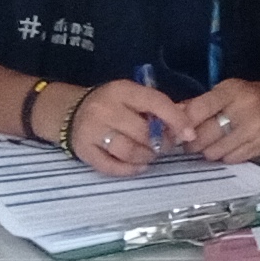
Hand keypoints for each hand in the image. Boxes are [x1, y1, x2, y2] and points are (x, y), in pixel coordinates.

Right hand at [67, 77, 191, 176]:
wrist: (69, 112)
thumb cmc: (110, 105)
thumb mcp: (131, 97)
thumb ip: (158, 108)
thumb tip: (188, 123)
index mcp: (121, 90)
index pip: (155, 102)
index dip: (176, 119)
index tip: (189, 133)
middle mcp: (105, 109)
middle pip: (144, 132)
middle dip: (161, 143)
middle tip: (165, 146)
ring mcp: (92, 131)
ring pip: (129, 151)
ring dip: (147, 157)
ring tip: (150, 155)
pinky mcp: (84, 151)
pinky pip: (112, 167)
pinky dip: (130, 169)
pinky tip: (138, 165)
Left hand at [170, 78, 259, 163]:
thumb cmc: (257, 96)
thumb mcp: (230, 91)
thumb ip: (201, 103)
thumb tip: (171, 115)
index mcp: (233, 90)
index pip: (197, 109)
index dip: (182, 123)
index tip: (177, 131)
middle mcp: (245, 109)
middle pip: (203, 135)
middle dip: (192, 143)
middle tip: (191, 142)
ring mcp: (256, 130)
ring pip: (215, 152)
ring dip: (208, 152)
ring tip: (212, 144)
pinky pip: (232, 159)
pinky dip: (225, 156)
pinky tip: (229, 148)